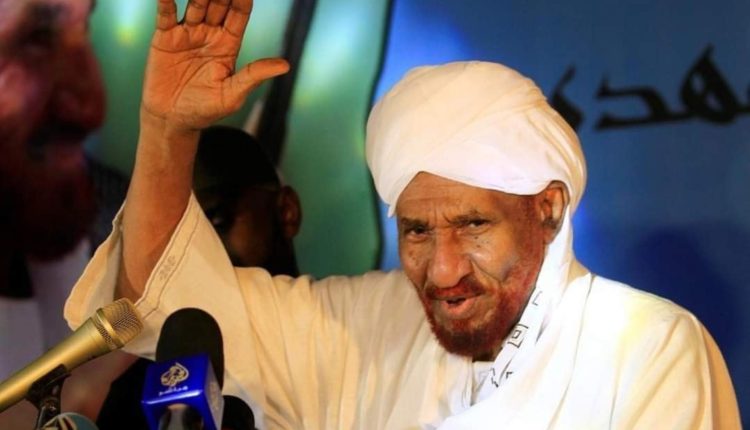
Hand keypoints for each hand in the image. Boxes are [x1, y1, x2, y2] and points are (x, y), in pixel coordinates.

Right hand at [141, 0, 288, 132]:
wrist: (172, 120)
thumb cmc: (205, 110)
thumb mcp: (232, 95)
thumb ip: (254, 75)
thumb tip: (285, 66)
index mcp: (229, 45)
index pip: (238, 15)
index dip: (242, 1)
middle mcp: (210, 35)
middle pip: (218, 4)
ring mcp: (188, 34)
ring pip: (195, 4)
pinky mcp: (165, 38)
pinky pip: (166, 14)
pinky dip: (166, 1)